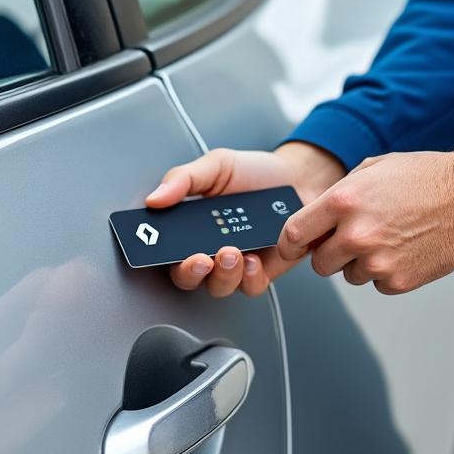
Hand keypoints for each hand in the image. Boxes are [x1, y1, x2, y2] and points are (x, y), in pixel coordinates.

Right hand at [146, 142, 344, 296]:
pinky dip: (250, 278)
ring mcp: (236, 263)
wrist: (300, 179)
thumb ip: (183, 179)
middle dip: (190, 272)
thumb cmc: (257, 174)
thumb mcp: (217, 166)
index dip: (156, 252)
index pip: (164, 247)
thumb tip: (154, 198)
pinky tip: (253, 261)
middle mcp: (210, 249)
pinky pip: (251, 287)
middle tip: (200, 259)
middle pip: (187, 277)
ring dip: (222, 275)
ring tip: (231, 253)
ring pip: (219, 286)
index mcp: (191, 227)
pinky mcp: (262, 271)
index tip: (157, 247)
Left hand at [277, 132, 453, 294]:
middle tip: (355, 239)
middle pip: (319, 264)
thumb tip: (317, 219)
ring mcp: (377, 261)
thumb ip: (340, 195)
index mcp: (345, 201)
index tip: (293, 248)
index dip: (291, 244)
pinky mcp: (398, 280)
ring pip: (349, 276)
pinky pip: (377, 285)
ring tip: (391, 238)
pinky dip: (388, 273)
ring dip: (362, 263)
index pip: (295, 234)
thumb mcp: (374, 169)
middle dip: (331, 254)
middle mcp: (357, 233)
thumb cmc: (428, 179)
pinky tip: (406, 250)